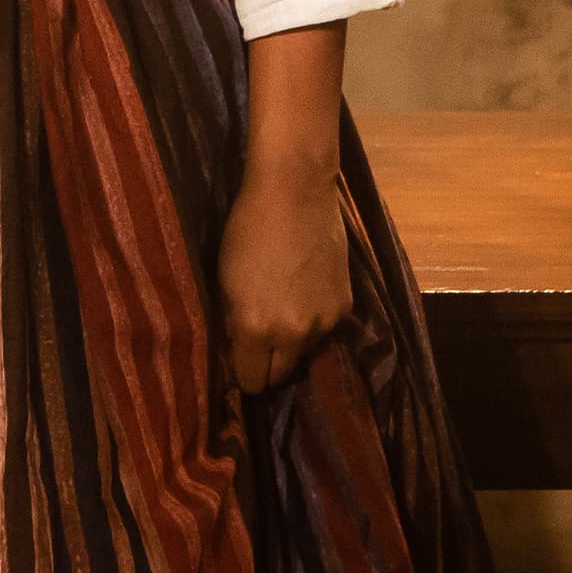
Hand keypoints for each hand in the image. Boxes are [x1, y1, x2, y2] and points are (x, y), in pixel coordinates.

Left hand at [217, 161, 349, 392]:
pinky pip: (325, 329)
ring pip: (306, 353)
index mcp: (257, 328)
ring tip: (285, 307)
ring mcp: (325, 321)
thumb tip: (236, 350)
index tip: (240, 362)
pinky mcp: (346, 305)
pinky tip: (304, 292)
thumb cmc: (247, 229)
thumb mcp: (225, 280)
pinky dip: (314, 321)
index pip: (251, 381)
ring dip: (294, 341)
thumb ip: (232, 323)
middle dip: (269, 365)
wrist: (295, 191)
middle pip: (281, 375)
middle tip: (260, 342)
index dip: (243, 375)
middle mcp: (295, 334)